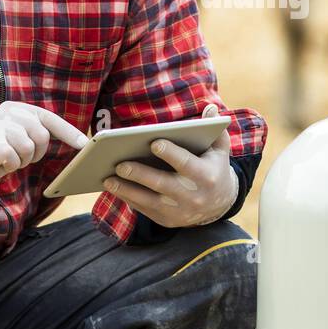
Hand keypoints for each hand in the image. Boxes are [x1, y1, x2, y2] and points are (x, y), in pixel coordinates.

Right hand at [0, 101, 88, 193]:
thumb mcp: (18, 136)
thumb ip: (37, 132)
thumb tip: (74, 139)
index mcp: (18, 108)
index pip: (49, 119)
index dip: (68, 132)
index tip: (83, 145)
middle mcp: (8, 112)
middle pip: (41, 136)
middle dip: (34, 153)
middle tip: (18, 157)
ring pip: (27, 148)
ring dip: (20, 161)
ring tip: (6, 158)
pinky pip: (13, 157)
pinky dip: (9, 165)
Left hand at [101, 103, 238, 227]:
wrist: (219, 205)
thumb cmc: (213, 168)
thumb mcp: (219, 149)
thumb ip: (215, 128)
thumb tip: (209, 107)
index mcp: (206, 176)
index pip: (187, 164)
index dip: (171, 154)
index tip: (154, 143)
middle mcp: (193, 196)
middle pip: (163, 184)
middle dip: (140, 174)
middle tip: (119, 163)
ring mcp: (179, 211)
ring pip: (149, 201)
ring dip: (127, 190)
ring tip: (107, 179)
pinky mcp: (167, 221)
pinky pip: (144, 210)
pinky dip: (128, 199)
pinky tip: (114, 188)